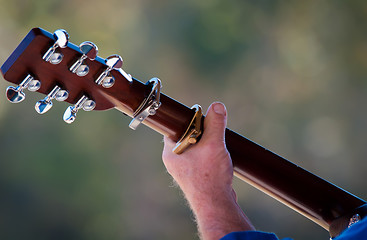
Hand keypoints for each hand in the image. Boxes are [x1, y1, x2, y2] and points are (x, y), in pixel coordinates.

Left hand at [162, 102, 253, 239]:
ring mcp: (184, 170)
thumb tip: (217, 106)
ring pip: (194, 148)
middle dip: (200, 131)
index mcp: (171, 152)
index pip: (174, 127)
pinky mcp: (195, 177)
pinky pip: (200, 159)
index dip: (187, 119)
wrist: (216, 204)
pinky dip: (209, 155)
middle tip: (211, 127)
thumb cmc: (210, 176)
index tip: (200, 115)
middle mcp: (174, 161)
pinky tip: (219, 156)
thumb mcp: (214, 144)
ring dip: (206, 143)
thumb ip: (215, 123)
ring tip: (217, 142)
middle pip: (186, 136)